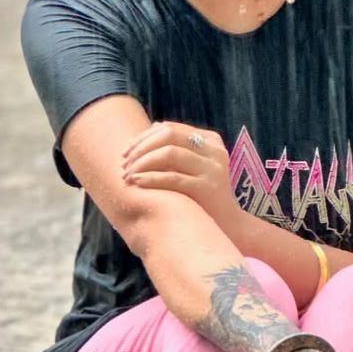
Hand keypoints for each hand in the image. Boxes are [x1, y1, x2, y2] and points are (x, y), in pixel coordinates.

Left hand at [121, 121, 240, 235]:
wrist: (228, 225)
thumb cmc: (204, 195)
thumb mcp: (195, 165)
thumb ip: (178, 146)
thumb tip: (153, 126)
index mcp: (211, 140)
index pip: (170, 128)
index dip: (144, 137)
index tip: (125, 152)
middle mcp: (214, 150)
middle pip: (169, 136)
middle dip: (141, 148)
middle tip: (124, 163)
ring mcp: (213, 168)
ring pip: (169, 153)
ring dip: (143, 162)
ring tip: (128, 174)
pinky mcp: (208, 187)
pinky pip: (173, 177)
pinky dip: (151, 178)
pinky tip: (138, 182)